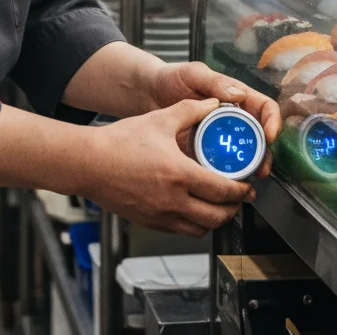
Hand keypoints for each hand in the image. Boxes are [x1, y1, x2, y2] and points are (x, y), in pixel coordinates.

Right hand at [82, 99, 255, 236]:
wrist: (89, 163)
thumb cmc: (119, 142)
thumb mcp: (159, 119)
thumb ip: (190, 110)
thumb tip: (211, 104)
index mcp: (179, 174)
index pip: (222, 191)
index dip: (240, 190)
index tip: (247, 184)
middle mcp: (173, 200)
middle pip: (217, 217)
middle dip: (233, 208)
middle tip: (238, 197)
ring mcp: (160, 215)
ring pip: (200, 229)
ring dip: (214, 220)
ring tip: (218, 206)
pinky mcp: (148, 222)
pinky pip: (180, 231)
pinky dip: (192, 224)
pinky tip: (191, 209)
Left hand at [144, 61, 279, 177]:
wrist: (146, 94)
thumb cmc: (170, 78)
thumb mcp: (193, 74)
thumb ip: (214, 82)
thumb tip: (238, 95)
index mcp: (235, 98)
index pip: (264, 108)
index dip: (272, 121)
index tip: (270, 135)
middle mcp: (232, 119)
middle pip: (259, 139)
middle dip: (264, 156)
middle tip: (260, 169)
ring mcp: (219, 138)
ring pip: (243, 157)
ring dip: (248, 172)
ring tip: (244, 183)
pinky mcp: (205, 153)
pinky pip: (220, 168)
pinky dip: (224, 179)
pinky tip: (221, 188)